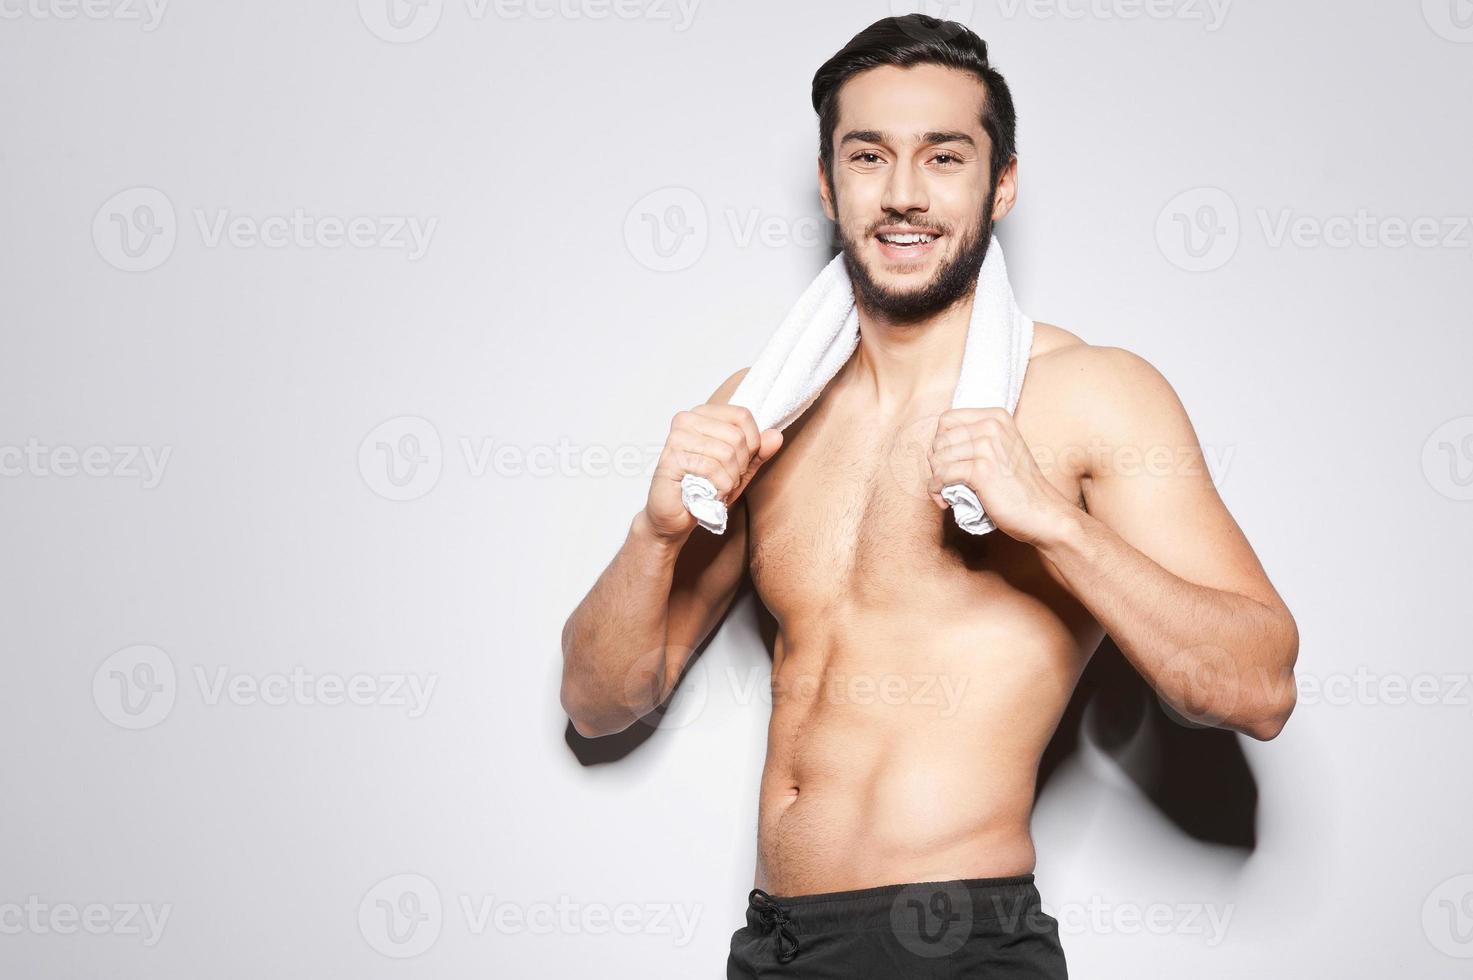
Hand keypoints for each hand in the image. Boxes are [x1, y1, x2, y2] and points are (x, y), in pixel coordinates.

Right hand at [645, 404, 782, 540]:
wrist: (675, 517)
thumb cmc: (705, 489)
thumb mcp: (740, 469)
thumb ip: (758, 452)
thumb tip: (776, 435)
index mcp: (702, 414)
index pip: (742, 415)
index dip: (753, 443)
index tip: (743, 462)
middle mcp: (686, 419)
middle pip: (737, 436)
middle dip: (741, 465)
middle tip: (728, 480)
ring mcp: (676, 438)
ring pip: (726, 453)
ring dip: (730, 479)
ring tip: (718, 488)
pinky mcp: (670, 459)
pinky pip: (711, 468)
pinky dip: (718, 487)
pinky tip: (710, 493)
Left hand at [925, 407, 1073, 545]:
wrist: (1043, 512)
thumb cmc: (1018, 486)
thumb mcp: (1000, 450)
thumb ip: (974, 440)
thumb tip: (934, 447)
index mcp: (996, 417)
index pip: (947, 420)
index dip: (940, 442)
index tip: (948, 461)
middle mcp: (992, 425)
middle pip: (940, 439)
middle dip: (936, 463)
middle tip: (946, 481)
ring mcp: (987, 446)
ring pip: (938, 458)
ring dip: (936, 479)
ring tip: (947, 492)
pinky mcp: (982, 470)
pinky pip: (942, 476)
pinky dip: (937, 491)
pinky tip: (946, 501)